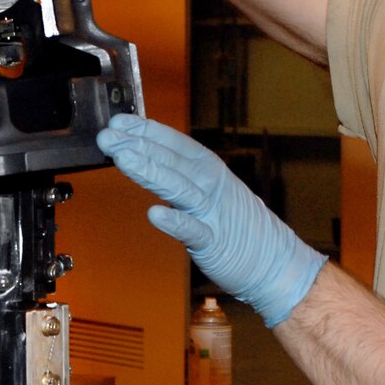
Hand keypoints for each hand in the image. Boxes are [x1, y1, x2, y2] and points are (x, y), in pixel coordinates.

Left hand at [95, 115, 325, 326]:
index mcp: (210, 171)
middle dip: (138, 146)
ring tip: (123, 159)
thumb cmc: (238, 226)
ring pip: (180, 188)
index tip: (119, 122)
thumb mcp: (211, 192)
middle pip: (172, 161)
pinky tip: (155, 214)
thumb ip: (181, 176)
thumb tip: (146, 157)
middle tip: (107, 136)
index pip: (175, 144)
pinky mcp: (215, 243)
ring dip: (151, 172)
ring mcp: (214, 214)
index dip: (147, 131)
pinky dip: (176, 222)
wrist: (276, 263)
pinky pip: (194, 231)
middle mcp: (212, 186)